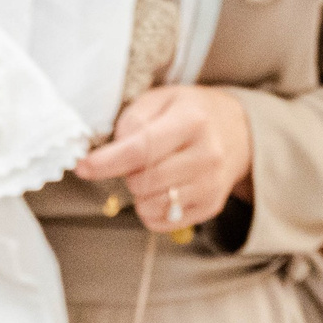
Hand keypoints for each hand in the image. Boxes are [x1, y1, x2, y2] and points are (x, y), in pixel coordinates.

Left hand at [73, 85, 252, 232]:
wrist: (239, 132)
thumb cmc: (192, 113)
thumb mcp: (162, 99)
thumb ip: (133, 119)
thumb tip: (112, 151)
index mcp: (192, 121)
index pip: (142, 149)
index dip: (107, 162)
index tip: (83, 167)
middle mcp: (206, 155)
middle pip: (143, 181)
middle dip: (129, 173)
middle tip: (139, 159)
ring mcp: (210, 185)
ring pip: (150, 206)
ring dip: (140, 193)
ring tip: (154, 173)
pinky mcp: (210, 207)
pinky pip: (161, 222)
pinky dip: (151, 209)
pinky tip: (163, 189)